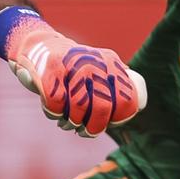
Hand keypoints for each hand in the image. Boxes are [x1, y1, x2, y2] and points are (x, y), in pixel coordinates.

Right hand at [4, 17, 146, 136]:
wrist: (40, 46)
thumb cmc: (74, 69)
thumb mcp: (101, 69)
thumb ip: (119, 85)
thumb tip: (138, 105)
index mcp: (111, 63)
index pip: (126, 99)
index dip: (120, 118)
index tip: (109, 123)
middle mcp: (94, 62)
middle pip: (102, 108)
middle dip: (93, 127)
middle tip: (86, 132)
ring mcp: (72, 65)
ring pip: (77, 108)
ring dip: (71, 122)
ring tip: (67, 122)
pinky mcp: (50, 71)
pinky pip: (55, 104)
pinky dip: (53, 113)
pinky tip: (54, 112)